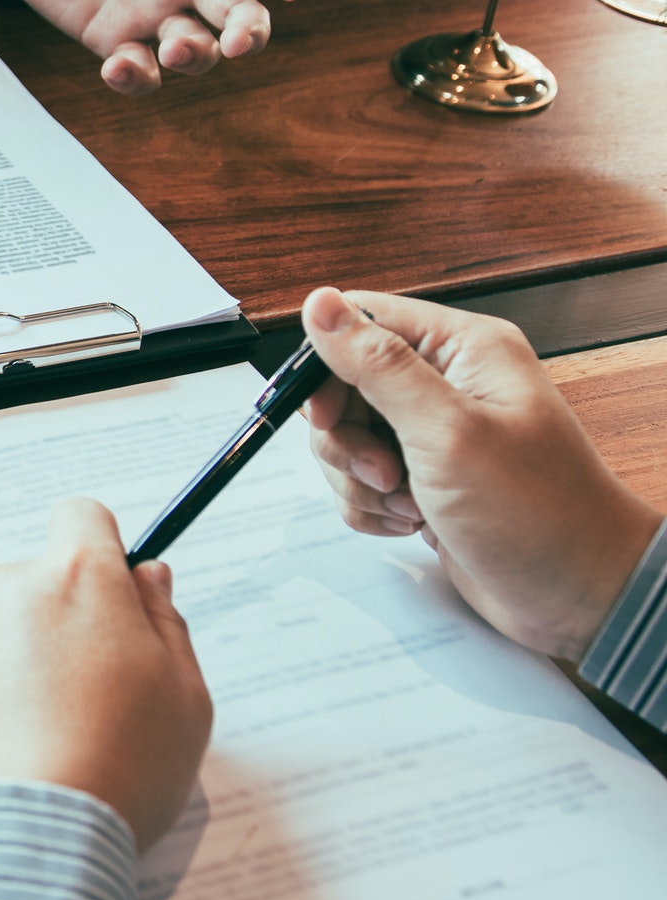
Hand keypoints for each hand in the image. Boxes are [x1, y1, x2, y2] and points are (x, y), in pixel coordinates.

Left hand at [0, 0, 308, 95]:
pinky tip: (120, 64)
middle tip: (238, 40)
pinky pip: (139, 71)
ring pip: (197, 52)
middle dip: (250, 34)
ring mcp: (151, 12)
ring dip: (196, 57)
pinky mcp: (111, 38)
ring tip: (173, 45)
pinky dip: (137, 77)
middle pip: (239, 16)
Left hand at [0, 498, 210, 850]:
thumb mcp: (184, 702)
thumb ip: (166, 623)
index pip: (82, 519)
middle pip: (27, 584)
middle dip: (46, 626)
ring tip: (19, 742)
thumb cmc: (118, 776)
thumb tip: (145, 576)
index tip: (101, 594)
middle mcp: (2, 586)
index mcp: (78, 580)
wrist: (19, 845)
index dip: (96, 552)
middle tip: (67, 702)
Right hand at [302, 287, 663, 661]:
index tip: (328, 416)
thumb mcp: (447, 431)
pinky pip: (361, 479)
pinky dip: (371, 505)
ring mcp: (436, 433)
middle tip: (384, 472)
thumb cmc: (539, 514)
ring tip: (407, 503)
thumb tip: (321, 303)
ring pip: (347, 437)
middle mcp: (450, 382)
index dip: (329, 366)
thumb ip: (378, 365)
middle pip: (344, 385)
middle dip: (347, 438)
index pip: (363, 320)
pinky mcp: (425, 477)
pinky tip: (410, 521)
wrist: (577, 596)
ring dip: (359, 479)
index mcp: (464, 348)